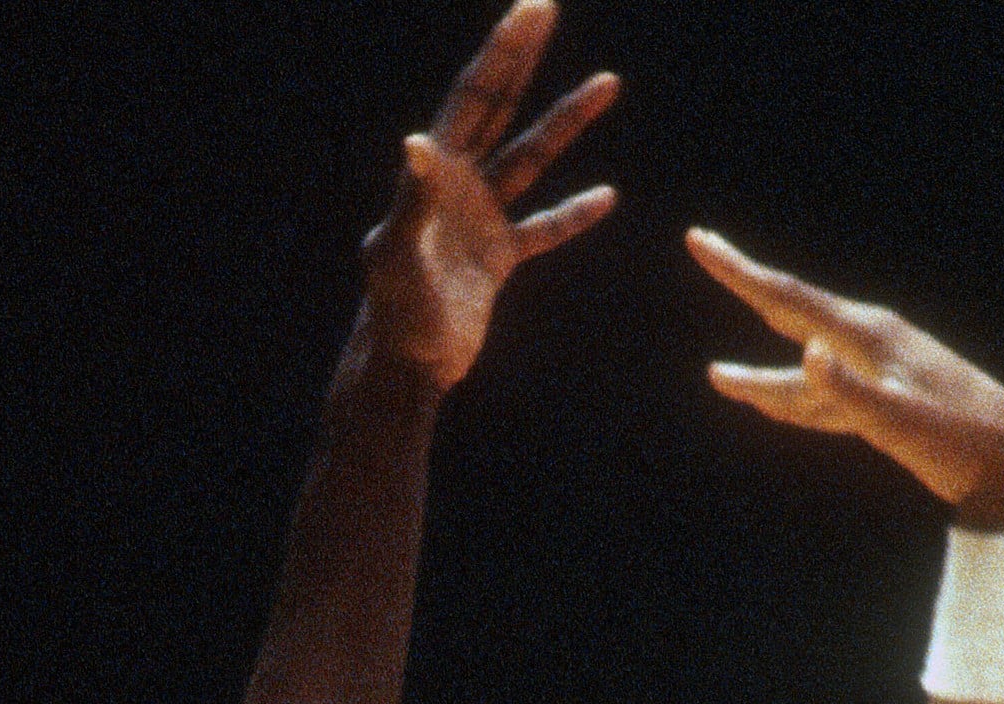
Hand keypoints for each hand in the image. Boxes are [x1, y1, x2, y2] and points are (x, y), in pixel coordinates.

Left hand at [362, 0, 618, 391]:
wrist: (408, 367)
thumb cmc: (395, 313)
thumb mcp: (399, 253)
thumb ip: (411, 199)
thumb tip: (416, 143)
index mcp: (434, 175)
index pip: (472, 97)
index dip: (501, 52)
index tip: (530, 8)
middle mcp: (457, 187)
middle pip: (498, 107)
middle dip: (522, 57)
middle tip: (546, 4)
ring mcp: (479, 220)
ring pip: (530, 159)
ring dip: (566, 123)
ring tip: (608, 81)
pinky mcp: (496, 260)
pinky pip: (542, 229)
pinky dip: (571, 215)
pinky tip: (605, 196)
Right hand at [687, 229, 1003, 529]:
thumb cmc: (957, 441)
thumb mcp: (901, 421)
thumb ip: (850, 389)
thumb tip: (809, 352)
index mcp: (867, 336)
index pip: (788, 298)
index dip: (738, 271)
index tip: (698, 241)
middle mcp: (869, 341)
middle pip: (791, 312)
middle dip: (745, 286)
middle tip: (705, 250)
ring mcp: (876, 370)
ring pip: (803, 368)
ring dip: (761, 377)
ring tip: (719, 378)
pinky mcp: (883, 402)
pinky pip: (824, 398)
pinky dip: (794, 399)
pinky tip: (775, 407)